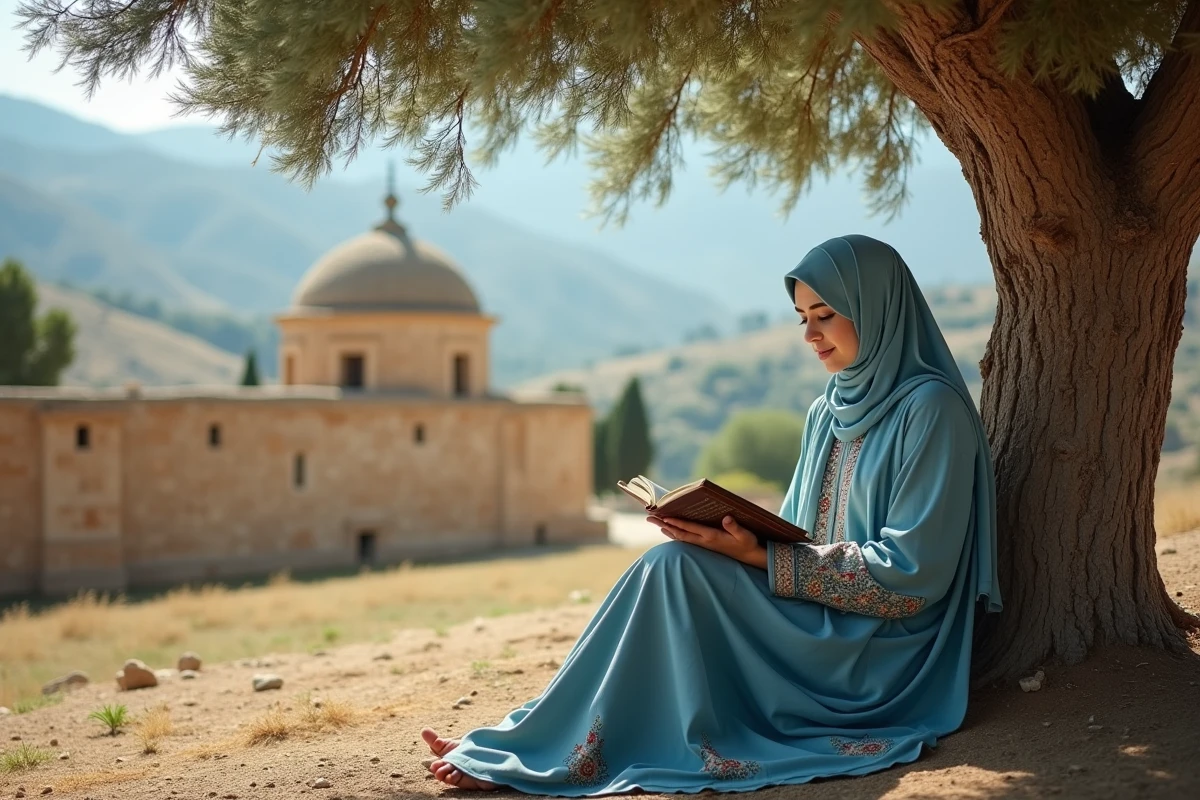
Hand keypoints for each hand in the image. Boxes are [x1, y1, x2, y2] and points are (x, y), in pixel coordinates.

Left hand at [647, 515, 767, 569]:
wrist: (750, 556)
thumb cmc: (748, 543)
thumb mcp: (745, 535)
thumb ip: (735, 527)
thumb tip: (727, 518)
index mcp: (712, 536)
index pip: (690, 528)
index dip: (677, 523)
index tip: (664, 517)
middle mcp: (704, 541)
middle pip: (680, 533)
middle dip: (664, 525)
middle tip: (649, 518)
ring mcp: (703, 544)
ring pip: (681, 537)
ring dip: (667, 529)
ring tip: (655, 522)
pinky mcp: (705, 544)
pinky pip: (686, 539)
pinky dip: (676, 533)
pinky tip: (669, 530)